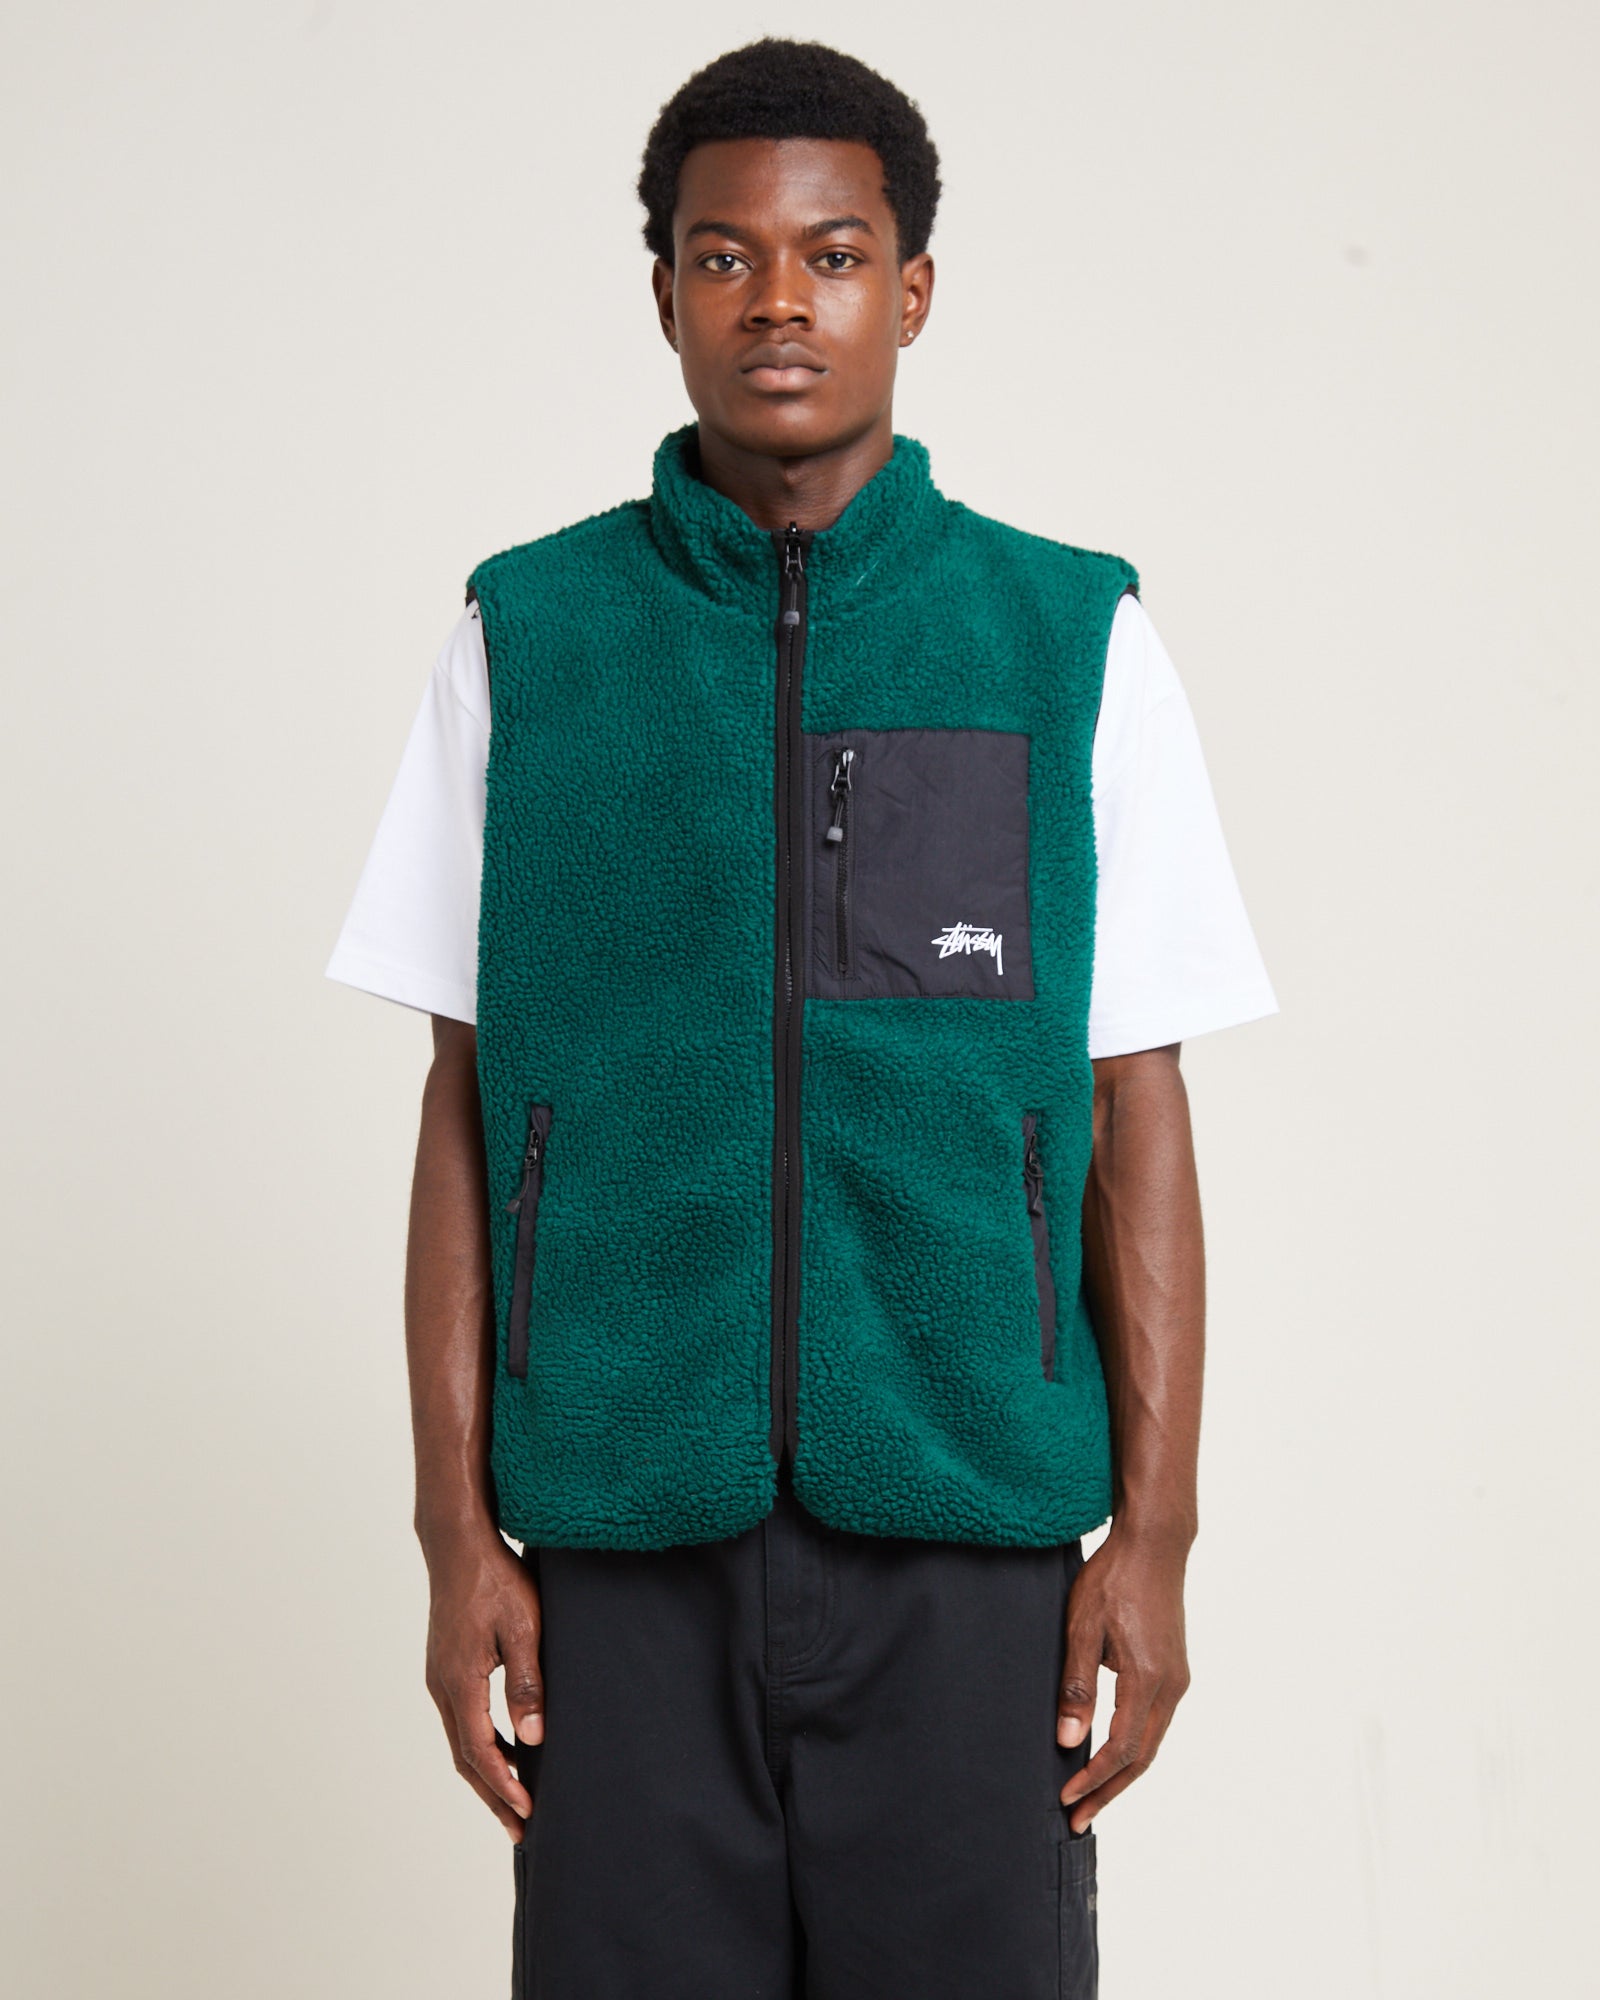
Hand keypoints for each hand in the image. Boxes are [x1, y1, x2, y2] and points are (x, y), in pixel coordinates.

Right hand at [422, 1527, 544, 1840]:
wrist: (458, 1544)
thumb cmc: (495, 1579)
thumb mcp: (524, 1627)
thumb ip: (527, 1682)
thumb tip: (533, 1737)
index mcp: (460, 1680)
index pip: (480, 1750)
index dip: (504, 1786)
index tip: (527, 1813)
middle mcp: (442, 1686)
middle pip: (464, 1757)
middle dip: (492, 1796)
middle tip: (520, 1830)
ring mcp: (439, 1677)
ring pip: (460, 1741)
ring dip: (485, 1774)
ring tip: (513, 1801)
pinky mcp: (445, 1667)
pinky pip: (460, 1720)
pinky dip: (479, 1746)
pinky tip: (502, 1750)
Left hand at [1056, 1526, 1191, 1832]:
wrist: (1154, 1543)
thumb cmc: (1113, 1578)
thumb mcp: (1082, 1627)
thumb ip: (1076, 1686)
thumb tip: (1067, 1740)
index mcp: (1148, 1679)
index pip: (1122, 1750)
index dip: (1093, 1780)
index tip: (1066, 1800)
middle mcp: (1172, 1686)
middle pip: (1142, 1758)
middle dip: (1109, 1792)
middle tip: (1078, 1820)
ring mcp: (1177, 1677)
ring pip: (1152, 1742)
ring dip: (1123, 1773)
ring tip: (1092, 1796)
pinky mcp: (1174, 1668)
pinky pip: (1155, 1722)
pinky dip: (1134, 1747)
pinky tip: (1113, 1753)